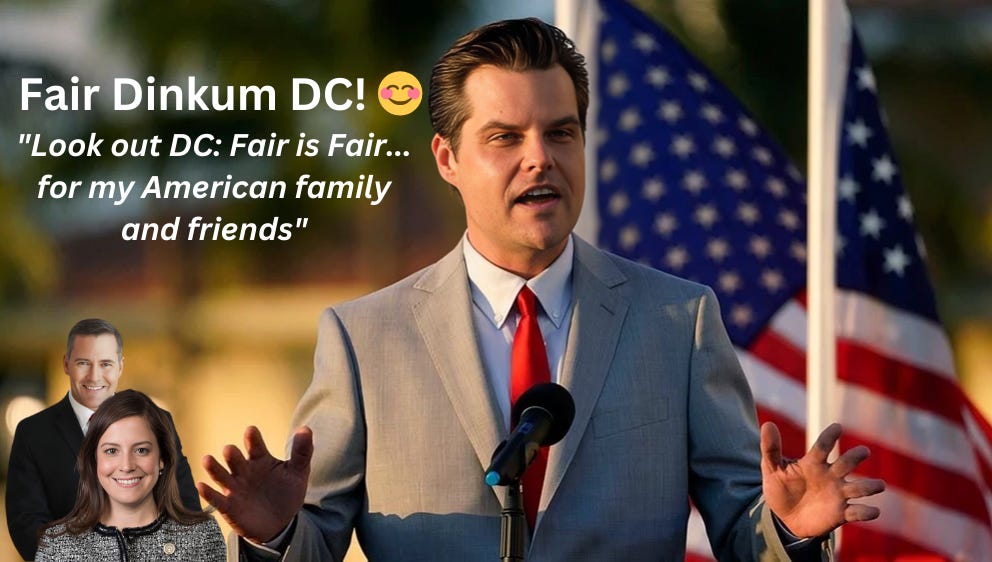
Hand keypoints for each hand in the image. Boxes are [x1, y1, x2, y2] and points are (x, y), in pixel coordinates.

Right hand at [198, 425, 312, 542]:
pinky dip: (208, 493)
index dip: (253, 439)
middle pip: (235, 459)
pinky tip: (201, 486)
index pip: (255, 446)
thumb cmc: (286, 492)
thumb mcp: (298, 472)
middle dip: (232, 455)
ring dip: (214, 468)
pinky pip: (216, 499)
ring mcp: (235, 488)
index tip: (251, 431)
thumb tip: (306, 429)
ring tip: (207, 459)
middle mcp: (244, 471)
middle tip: (230, 450)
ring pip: (222, 476)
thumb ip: (302, 451)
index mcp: (261, 459)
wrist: (280, 523)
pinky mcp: (229, 506)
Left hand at [760, 422, 884, 537]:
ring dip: (870, 486)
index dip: (830, 436)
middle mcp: (830, 475)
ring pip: (859, 487)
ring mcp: (838, 493)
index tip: (837, 427)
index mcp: (813, 463)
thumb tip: (768, 424)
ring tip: (879, 485)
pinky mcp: (842, 513)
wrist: (785, 517)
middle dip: (855, 457)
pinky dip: (867, 511)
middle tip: (863, 451)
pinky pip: (858, 512)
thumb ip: (770, 448)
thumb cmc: (781, 488)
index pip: (823, 446)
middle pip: (846, 463)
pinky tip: (874, 511)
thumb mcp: (772, 469)